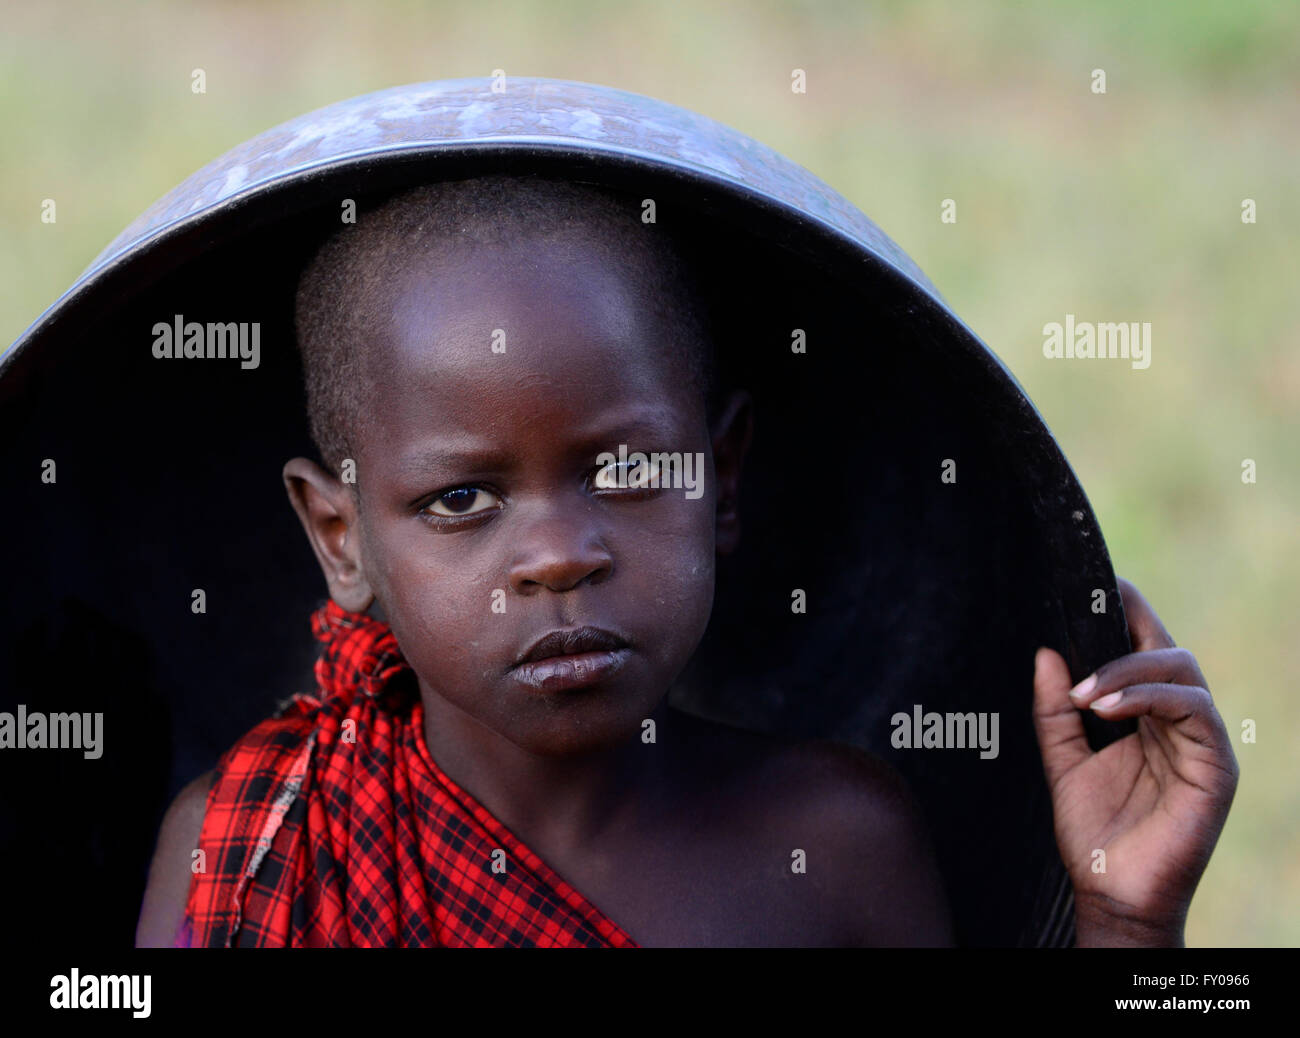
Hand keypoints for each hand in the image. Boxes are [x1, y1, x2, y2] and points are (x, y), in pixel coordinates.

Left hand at [1031, 577, 1238, 945]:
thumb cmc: (1092, 832)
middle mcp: (1177, 721)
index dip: (1125, 613)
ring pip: (1182, 672)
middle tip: (1075, 633)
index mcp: (1145, 714)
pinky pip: (1195, 710)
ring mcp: (1200, 741)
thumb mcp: (1061, 761)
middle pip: (1165, 650)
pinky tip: (1107, 707)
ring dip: (1128, 671)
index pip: (1142, 648)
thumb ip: (1053, 710)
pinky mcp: (1216, 766)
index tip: (1093, 584)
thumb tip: (1045, 652)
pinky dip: (1150, 698)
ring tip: (1084, 693)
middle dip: (1122, 633)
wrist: (1110, 892)